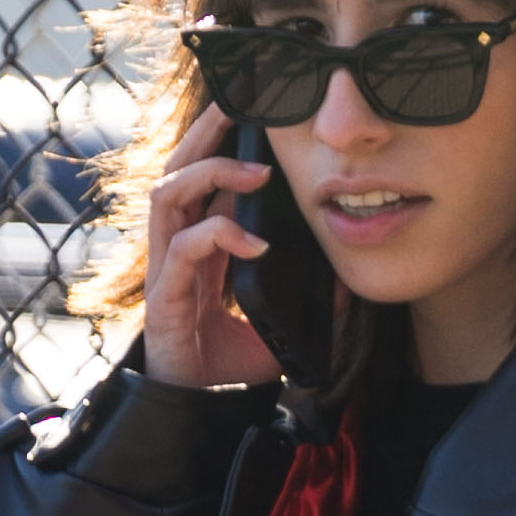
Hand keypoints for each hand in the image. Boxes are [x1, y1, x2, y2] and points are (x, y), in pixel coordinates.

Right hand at [143, 100, 282, 390]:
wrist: (200, 413)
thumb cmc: (228, 366)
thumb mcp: (278, 325)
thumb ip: (308, 304)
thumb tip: (350, 285)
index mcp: (201, 244)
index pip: (203, 175)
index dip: (221, 138)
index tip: (254, 108)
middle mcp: (178, 247)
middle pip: (178, 167)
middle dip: (207, 130)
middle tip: (242, 102)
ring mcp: (167, 269)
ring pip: (168, 193)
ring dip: (210, 174)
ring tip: (255, 174)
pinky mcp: (165, 297)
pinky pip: (186, 250)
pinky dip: (220, 237)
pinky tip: (256, 245)